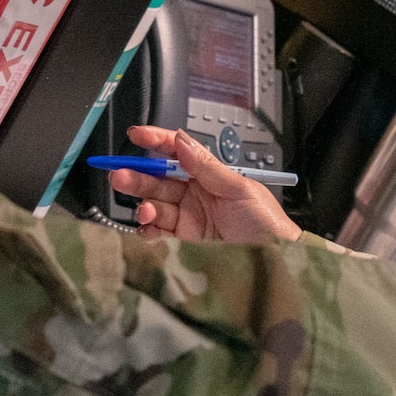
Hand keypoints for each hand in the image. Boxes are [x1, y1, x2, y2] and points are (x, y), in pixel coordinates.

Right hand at [111, 125, 300, 242]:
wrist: (275, 260)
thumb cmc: (266, 223)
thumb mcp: (240, 188)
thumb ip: (207, 166)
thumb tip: (182, 140)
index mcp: (210, 174)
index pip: (178, 152)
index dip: (157, 142)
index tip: (137, 135)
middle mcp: (195, 193)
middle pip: (159, 179)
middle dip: (138, 175)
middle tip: (120, 175)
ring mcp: (188, 217)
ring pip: (155, 204)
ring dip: (144, 204)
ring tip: (146, 210)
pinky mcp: (183, 241)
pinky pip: (158, 231)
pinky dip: (148, 229)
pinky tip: (148, 227)